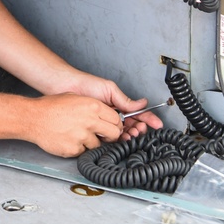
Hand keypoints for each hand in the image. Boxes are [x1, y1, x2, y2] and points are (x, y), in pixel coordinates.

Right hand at [27, 93, 124, 156]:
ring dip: (90, 142)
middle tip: (103, 135)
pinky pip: (83, 151)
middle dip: (110, 136)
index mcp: (92, 106)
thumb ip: (93, 107)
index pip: (116, 119)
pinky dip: (77, 147)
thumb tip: (107, 116)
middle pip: (114, 134)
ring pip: (97, 145)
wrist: (34, 118)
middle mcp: (90, 121)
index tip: (112, 127)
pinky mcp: (74, 148)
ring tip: (76, 134)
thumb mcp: (75, 98)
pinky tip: (67, 139)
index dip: (115, 124)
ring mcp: (82, 136)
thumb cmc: (51, 106)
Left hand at [47, 71, 164, 141]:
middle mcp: (113, 114)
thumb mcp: (109, 89)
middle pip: (132, 126)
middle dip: (140, 129)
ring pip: (122, 133)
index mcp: (118, 105)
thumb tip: (142, 102)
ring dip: (130, 135)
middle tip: (140, 130)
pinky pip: (108, 136)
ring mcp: (104, 122)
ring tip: (131, 134)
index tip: (157, 124)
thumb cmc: (85, 85)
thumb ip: (125, 99)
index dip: (149, 119)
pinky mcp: (95, 129)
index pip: (138, 113)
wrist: (65, 88)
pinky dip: (116, 139)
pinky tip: (119, 138)